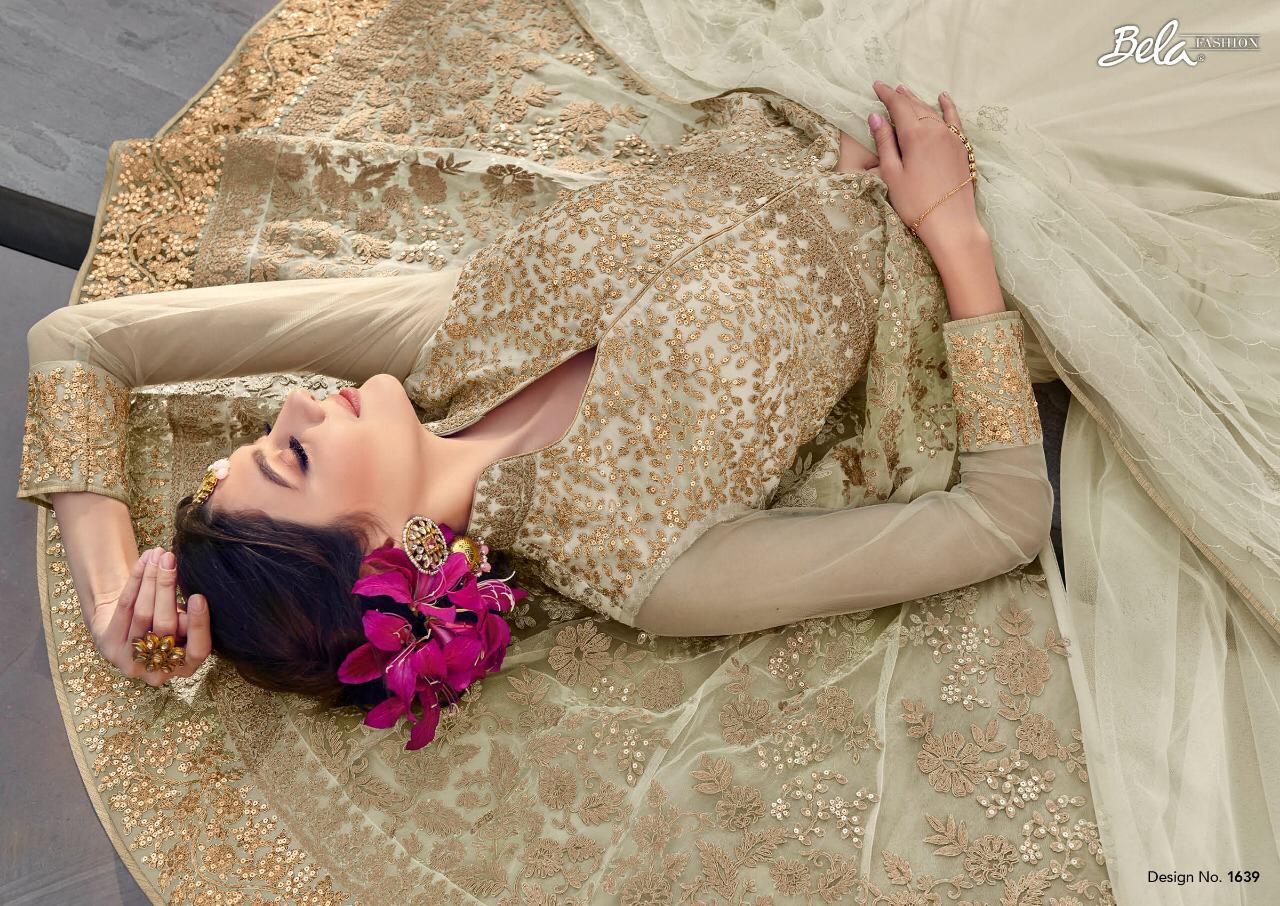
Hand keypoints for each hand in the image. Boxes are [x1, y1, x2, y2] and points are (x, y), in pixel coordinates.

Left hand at [90, 547, 212, 686]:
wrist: (130, 628)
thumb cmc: (167, 624)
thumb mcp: (185, 626)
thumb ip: (189, 620)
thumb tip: (195, 598)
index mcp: (185, 667)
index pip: (197, 649)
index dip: (198, 624)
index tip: (198, 597)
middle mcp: (158, 672)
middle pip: (165, 625)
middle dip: (168, 589)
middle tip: (171, 561)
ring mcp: (131, 662)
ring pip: (143, 614)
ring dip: (152, 579)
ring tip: (158, 555)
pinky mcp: (110, 648)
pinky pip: (125, 607)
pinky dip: (136, 580)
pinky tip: (144, 561)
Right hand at [867, 81, 980, 249]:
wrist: (951, 222)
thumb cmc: (915, 203)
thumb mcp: (892, 174)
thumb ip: (885, 143)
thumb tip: (876, 117)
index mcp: (915, 135)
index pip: (898, 106)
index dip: (886, 94)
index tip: (876, 86)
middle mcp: (935, 129)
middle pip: (915, 106)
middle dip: (901, 96)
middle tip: (888, 88)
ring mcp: (952, 136)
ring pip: (932, 111)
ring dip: (918, 101)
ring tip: (906, 92)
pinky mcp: (961, 146)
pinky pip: (954, 119)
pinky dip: (948, 106)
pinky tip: (943, 97)